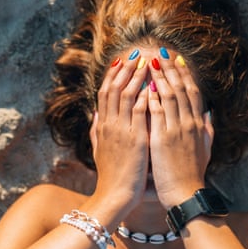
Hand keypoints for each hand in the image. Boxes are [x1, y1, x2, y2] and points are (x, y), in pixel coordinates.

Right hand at [90, 52, 148, 211]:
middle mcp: (110, 124)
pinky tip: (152, 85)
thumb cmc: (110, 173)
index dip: (113, 75)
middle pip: (114, 88)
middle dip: (125, 69)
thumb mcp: (98, 149)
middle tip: (135, 54)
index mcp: (102, 125)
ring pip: (126, 95)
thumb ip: (96, 130)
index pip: (105, 93)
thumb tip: (95, 114)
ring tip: (145, 62)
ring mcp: (122, 130)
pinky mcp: (136, 139)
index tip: (120, 61)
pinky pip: (139, 112)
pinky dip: (145, 96)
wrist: (114, 194)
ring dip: (136, 77)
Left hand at [148, 50, 213, 208]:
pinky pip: (157, 113)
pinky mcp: (162, 139)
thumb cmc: (194, 173)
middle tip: (162, 52)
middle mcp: (189, 123)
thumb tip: (208, 113)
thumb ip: (207, 129)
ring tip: (151, 62)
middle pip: (181, 89)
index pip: (193, 92)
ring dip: (160, 77)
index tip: (178, 60)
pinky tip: (145, 86)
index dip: (185, 74)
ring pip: (169, 96)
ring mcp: (176, 130)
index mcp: (198, 124)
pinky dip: (152, 98)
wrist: (186, 194)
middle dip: (171, 69)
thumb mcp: (206, 149)